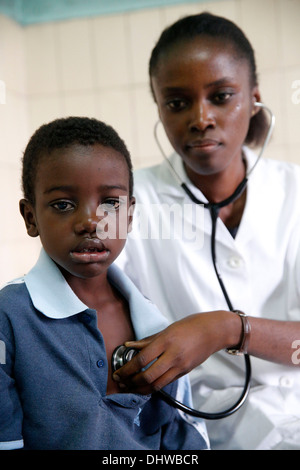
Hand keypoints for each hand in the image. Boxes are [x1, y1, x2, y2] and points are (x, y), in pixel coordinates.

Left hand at [113, 311, 237, 393]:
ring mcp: (180, 366)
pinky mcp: (185, 372)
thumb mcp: (167, 329)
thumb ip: (148, 340)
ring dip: (141, 389)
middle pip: (148, 376)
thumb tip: (129, 345)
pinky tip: (145, 385)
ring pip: (157, 385)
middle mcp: (173, 356)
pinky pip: (166, 382)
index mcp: (166, 341)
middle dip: (131, 382)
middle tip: (120, 382)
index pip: (142, 360)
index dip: (127, 369)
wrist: (213, 331)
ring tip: (129, 387)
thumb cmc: (190, 326)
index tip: (118, 372)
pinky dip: (153, 386)